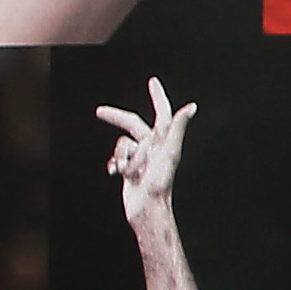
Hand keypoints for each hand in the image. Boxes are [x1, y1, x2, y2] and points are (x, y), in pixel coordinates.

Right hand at [94, 78, 192, 229]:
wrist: (147, 208)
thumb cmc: (160, 182)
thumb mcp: (169, 152)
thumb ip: (177, 128)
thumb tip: (191, 107)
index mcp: (165, 140)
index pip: (162, 113)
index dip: (158, 97)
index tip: (152, 81)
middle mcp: (154, 147)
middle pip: (132, 124)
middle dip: (116, 118)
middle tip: (99, 111)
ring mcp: (142, 158)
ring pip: (122, 145)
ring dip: (123, 157)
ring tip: (131, 171)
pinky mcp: (131, 169)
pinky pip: (116, 159)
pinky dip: (115, 165)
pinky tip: (118, 174)